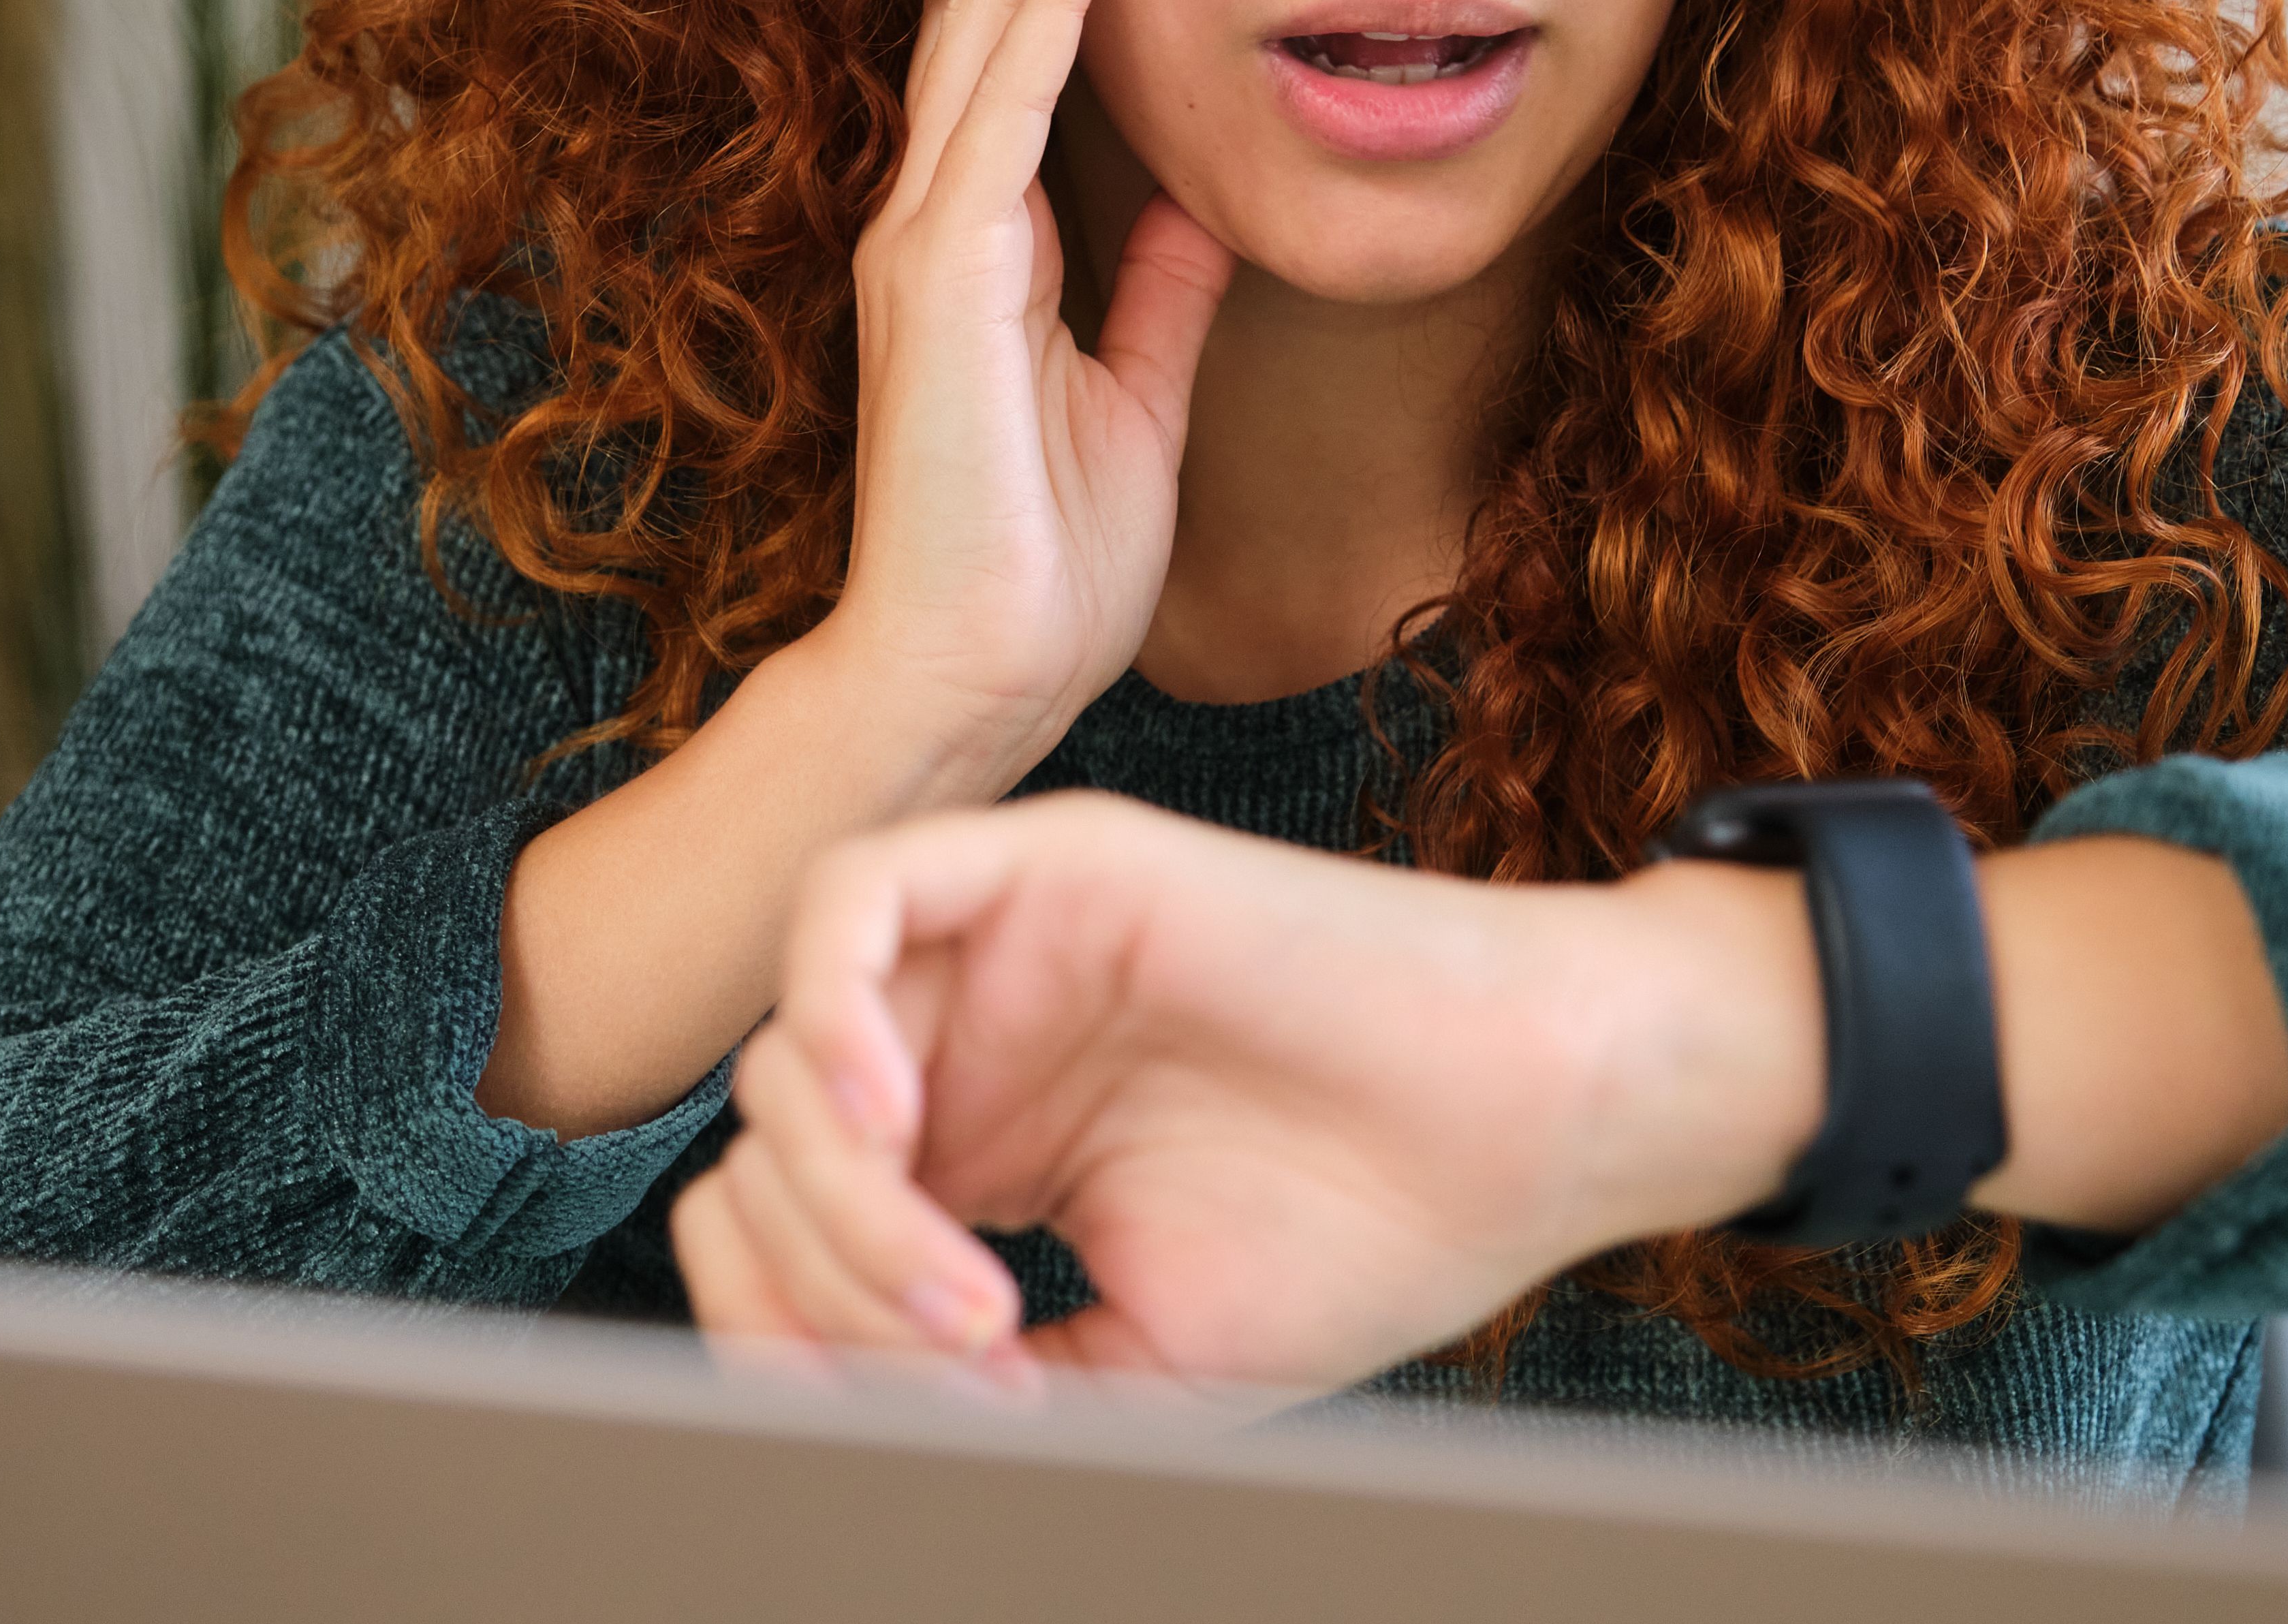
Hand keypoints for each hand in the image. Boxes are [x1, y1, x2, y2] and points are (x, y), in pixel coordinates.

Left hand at [667, 794, 1828, 1403]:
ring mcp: (998, 951)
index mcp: (977, 1154)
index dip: (789, 1337)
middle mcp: (965, 1045)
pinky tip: (890, 1123)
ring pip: (789, 1051)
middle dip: (814, 1289)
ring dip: (838, 1200)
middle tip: (960, 1363)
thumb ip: (957, 1382)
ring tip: (965, 1297)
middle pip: (762, 1152)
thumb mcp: (1124, 1365)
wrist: (1525, 1128)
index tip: (904, 1424)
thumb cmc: (1364, 1240)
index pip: (781, 1230)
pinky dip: (827, 1011)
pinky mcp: (1048, 863)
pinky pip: (849, 900)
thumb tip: (811, 1416)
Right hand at [809, 0, 1236, 796]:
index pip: (1003, 41)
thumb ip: (1153, 294)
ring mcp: (930, 236)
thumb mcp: (1132, 398)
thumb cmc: (1038, 562)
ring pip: (980, 17)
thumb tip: (1192, 200)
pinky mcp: (947, 277)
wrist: (971, 681)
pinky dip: (1050, 2)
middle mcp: (937, 211)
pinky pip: (1006, 107)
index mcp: (977, 235)